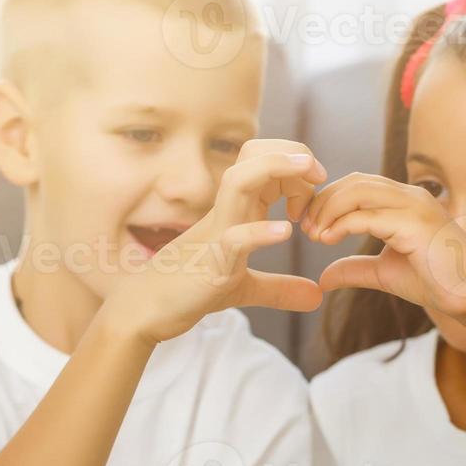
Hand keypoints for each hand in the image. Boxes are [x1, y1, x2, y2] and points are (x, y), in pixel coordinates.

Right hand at [102, 140, 327, 345]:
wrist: (145, 312)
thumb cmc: (189, 291)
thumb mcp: (244, 288)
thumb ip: (280, 288)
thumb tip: (316, 297)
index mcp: (235, 210)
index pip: (263, 161)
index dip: (296, 168)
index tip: (315, 193)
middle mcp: (226, 212)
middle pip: (253, 155)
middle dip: (291, 154)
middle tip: (320, 175)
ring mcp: (216, 233)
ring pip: (239, 181)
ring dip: (276, 169)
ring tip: (309, 175)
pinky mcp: (210, 262)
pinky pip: (233, 238)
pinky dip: (259, 232)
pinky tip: (284, 233)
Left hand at [300, 171, 465, 323]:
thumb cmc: (437, 283)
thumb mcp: (385, 273)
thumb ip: (355, 269)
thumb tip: (322, 278)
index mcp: (405, 201)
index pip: (357, 184)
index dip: (328, 200)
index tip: (310, 226)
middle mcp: (410, 196)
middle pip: (353, 181)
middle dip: (323, 201)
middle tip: (306, 228)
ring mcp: (414, 206)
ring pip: (358, 191)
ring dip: (329, 210)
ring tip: (315, 234)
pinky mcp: (414, 224)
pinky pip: (368, 215)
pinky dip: (342, 224)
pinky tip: (328, 239)